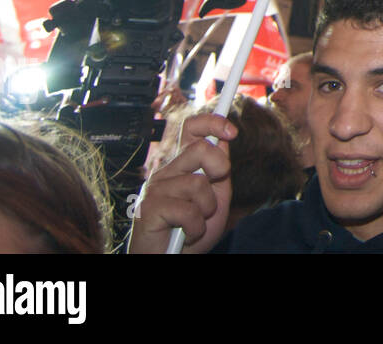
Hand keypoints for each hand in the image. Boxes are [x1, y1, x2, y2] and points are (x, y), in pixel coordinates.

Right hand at [129, 114, 235, 253]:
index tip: (232, 131)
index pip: (191, 128)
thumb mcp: (214, 197)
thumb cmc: (190, 232)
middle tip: (212, 196)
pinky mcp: (150, 209)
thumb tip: (224, 139)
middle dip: (219, 170)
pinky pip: (188, 211)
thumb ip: (217, 172)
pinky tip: (186, 235)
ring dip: (206, 211)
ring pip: (198, 184)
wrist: (172, 260)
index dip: (212, 122)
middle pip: (200, 148)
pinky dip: (195, 229)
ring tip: (195, 223)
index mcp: (182, 166)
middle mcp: (166, 172)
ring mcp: (156, 189)